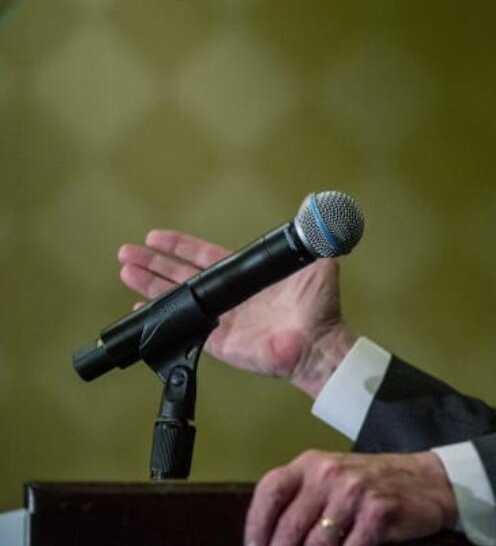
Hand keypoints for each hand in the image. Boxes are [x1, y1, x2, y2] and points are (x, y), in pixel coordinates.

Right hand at [117, 229, 354, 396]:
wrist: (318, 343)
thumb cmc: (319, 306)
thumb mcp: (316, 262)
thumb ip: (311, 234)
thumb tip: (316, 203)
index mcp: (244, 277)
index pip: (203, 257)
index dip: (179, 247)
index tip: (155, 236)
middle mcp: (229, 295)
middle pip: (180, 275)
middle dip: (153, 263)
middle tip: (126, 252)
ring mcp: (221, 318)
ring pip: (176, 298)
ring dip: (149, 285)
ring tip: (125, 271)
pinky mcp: (217, 340)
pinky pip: (183, 328)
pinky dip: (162, 318)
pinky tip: (141, 310)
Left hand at [244, 449, 457, 545]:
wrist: (429, 479)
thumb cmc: (372, 484)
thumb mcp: (334, 477)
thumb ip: (303, 498)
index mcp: (312, 463)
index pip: (272, 489)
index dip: (257, 522)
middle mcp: (331, 474)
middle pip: (292, 525)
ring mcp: (357, 492)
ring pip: (319, 545)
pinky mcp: (380, 513)